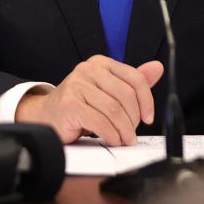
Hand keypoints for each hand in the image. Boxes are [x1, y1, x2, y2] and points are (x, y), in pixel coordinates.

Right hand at [14, 55, 163, 145]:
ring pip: (114, 110)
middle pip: (126, 95)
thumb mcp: (108, 91)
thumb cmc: (80, 104)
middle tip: (131, 133)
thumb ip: (131, 82)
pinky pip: (101, 122)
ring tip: (123, 139)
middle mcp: (87, 69)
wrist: (47, 116)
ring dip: (123, 130)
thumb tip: (157, 68)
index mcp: (100, 63)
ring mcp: (77, 85)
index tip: (148, 118)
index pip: (134, 78)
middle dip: (133, 119)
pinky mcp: (70, 104)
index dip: (146, 100)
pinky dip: (111, 135)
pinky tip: (111, 140)